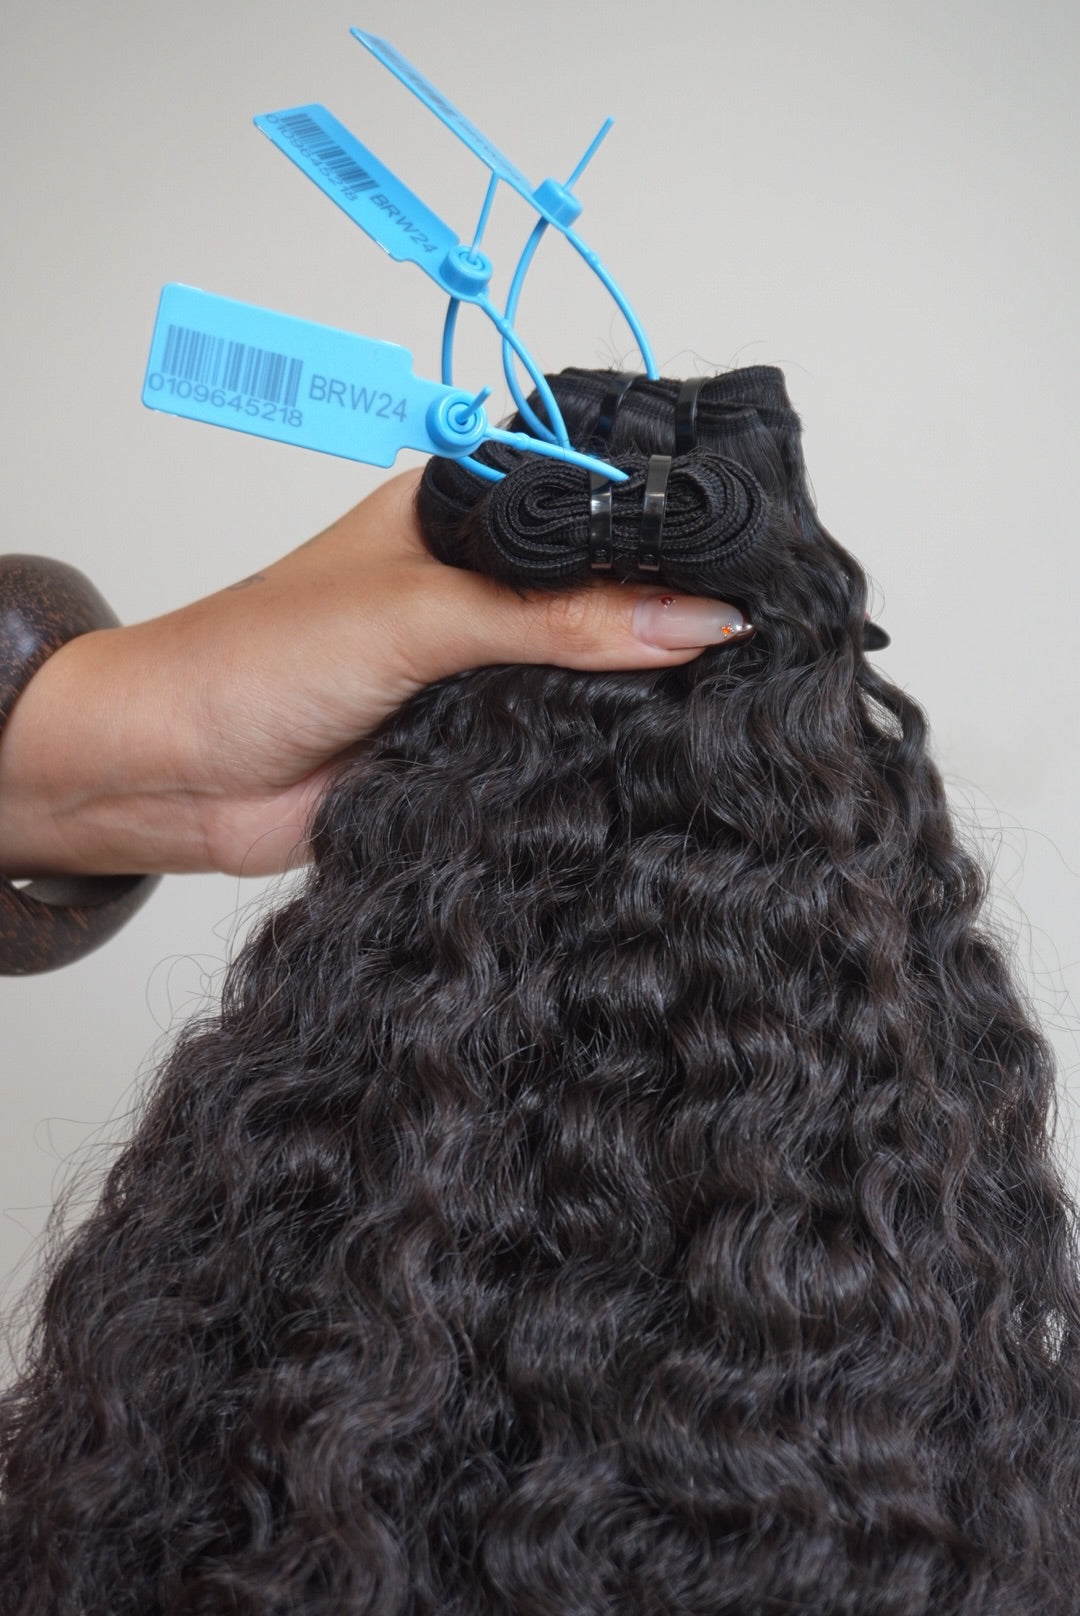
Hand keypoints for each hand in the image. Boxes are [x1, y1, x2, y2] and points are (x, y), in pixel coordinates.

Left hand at [0, 471, 750, 877]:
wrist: (175, 777)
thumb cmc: (253, 659)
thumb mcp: (420, 615)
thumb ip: (555, 619)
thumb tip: (689, 618)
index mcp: (459, 513)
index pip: (590, 499)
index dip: (667, 525)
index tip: (752, 557)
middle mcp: (476, 587)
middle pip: (600, 589)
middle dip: (665, 613)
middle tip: (758, 635)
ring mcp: (476, 668)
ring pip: (587, 672)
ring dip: (635, 690)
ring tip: (731, 697)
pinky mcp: (471, 744)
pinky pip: (557, 741)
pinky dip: (597, 749)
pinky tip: (654, 753)